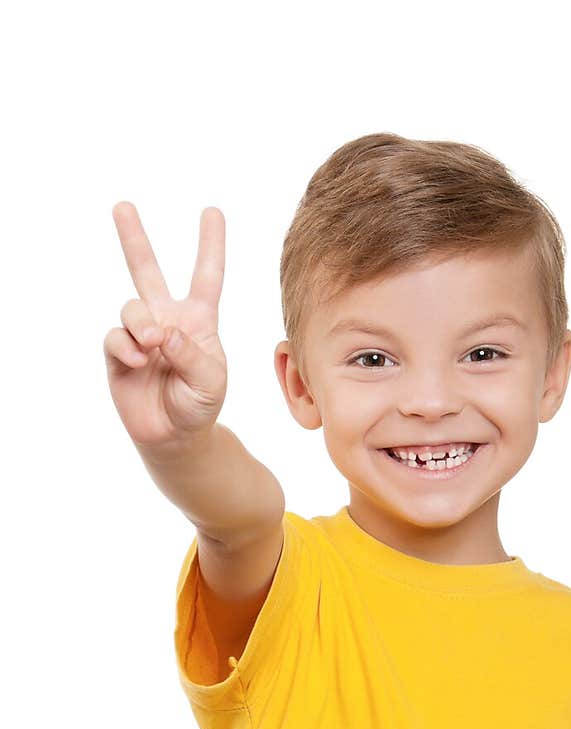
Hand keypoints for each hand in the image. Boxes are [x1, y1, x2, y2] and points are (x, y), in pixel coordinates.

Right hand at [104, 202, 227, 452]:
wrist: (174, 437)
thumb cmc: (199, 404)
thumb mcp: (211, 381)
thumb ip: (191, 353)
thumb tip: (161, 332)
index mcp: (198, 321)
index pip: (206, 276)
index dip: (210, 244)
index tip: (212, 211)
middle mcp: (166, 320)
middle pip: (147, 271)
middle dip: (133, 238)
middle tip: (122, 205)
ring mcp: (140, 335)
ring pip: (131, 307)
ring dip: (141, 323)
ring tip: (151, 345)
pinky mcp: (118, 354)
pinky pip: (116, 337)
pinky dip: (127, 348)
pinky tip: (139, 363)